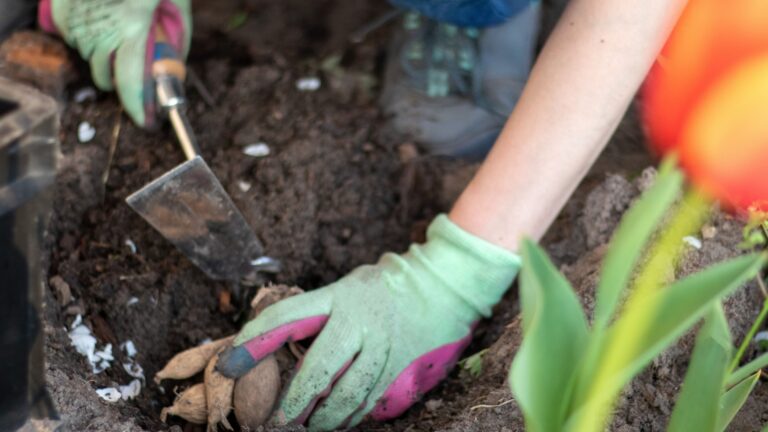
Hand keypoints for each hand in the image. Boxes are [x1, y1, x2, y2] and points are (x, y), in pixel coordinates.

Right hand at [39, 0, 191, 126]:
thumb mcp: (175, 4)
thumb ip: (175, 36)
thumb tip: (173, 65)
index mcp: (134, 26)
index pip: (132, 80)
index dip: (137, 106)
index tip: (145, 121)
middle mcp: (101, 26)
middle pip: (104, 76)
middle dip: (119, 81)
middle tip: (131, 75)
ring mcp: (77, 17)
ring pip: (86, 56)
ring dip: (101, 58)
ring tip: (116, 40)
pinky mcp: (61, 8)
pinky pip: (71, 36)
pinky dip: (84, 37)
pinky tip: (98, 24)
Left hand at [217, 215, 520, 430]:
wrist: (442, 287)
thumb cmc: (383, 287)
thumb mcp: (343, 289)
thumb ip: (312, 315)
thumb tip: (265, 339)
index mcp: (339, 298)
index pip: (287, 318)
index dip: (254, 343)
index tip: (229, 366)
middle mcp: (360, 323)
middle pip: (320, 370)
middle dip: (296, 402)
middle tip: (279, 423)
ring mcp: (384, 348)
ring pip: (348, 394)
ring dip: (325, 417)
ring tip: (310, 428)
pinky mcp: (403, 368)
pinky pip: (373, 400)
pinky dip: (354, 415)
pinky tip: (342, 421)